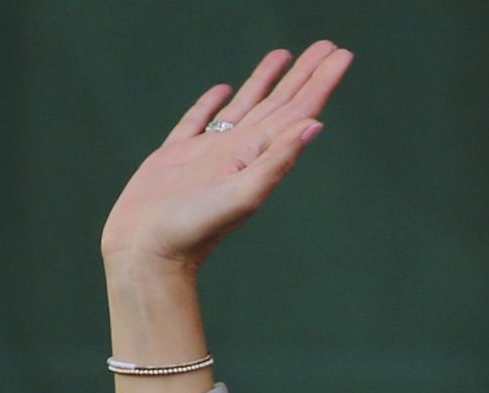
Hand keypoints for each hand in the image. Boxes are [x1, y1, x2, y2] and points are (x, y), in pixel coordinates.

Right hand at [99, 41, 351, 274]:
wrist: (147, 252)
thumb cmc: (193, 230)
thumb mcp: (243, 195)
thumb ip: (278, 161)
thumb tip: (315, 126)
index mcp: (258, 156)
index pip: (299, 111)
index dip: (321, 82)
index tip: (342, 54)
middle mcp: (240, 151)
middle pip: (281, 103)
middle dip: (305, 74)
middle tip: (328, 45)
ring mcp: (210, 153)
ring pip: (245, 105)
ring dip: (267, 81)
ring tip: (285, 56)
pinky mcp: (177, 156)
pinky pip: (199, 120)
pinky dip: (213, 103)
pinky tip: (223, 90)